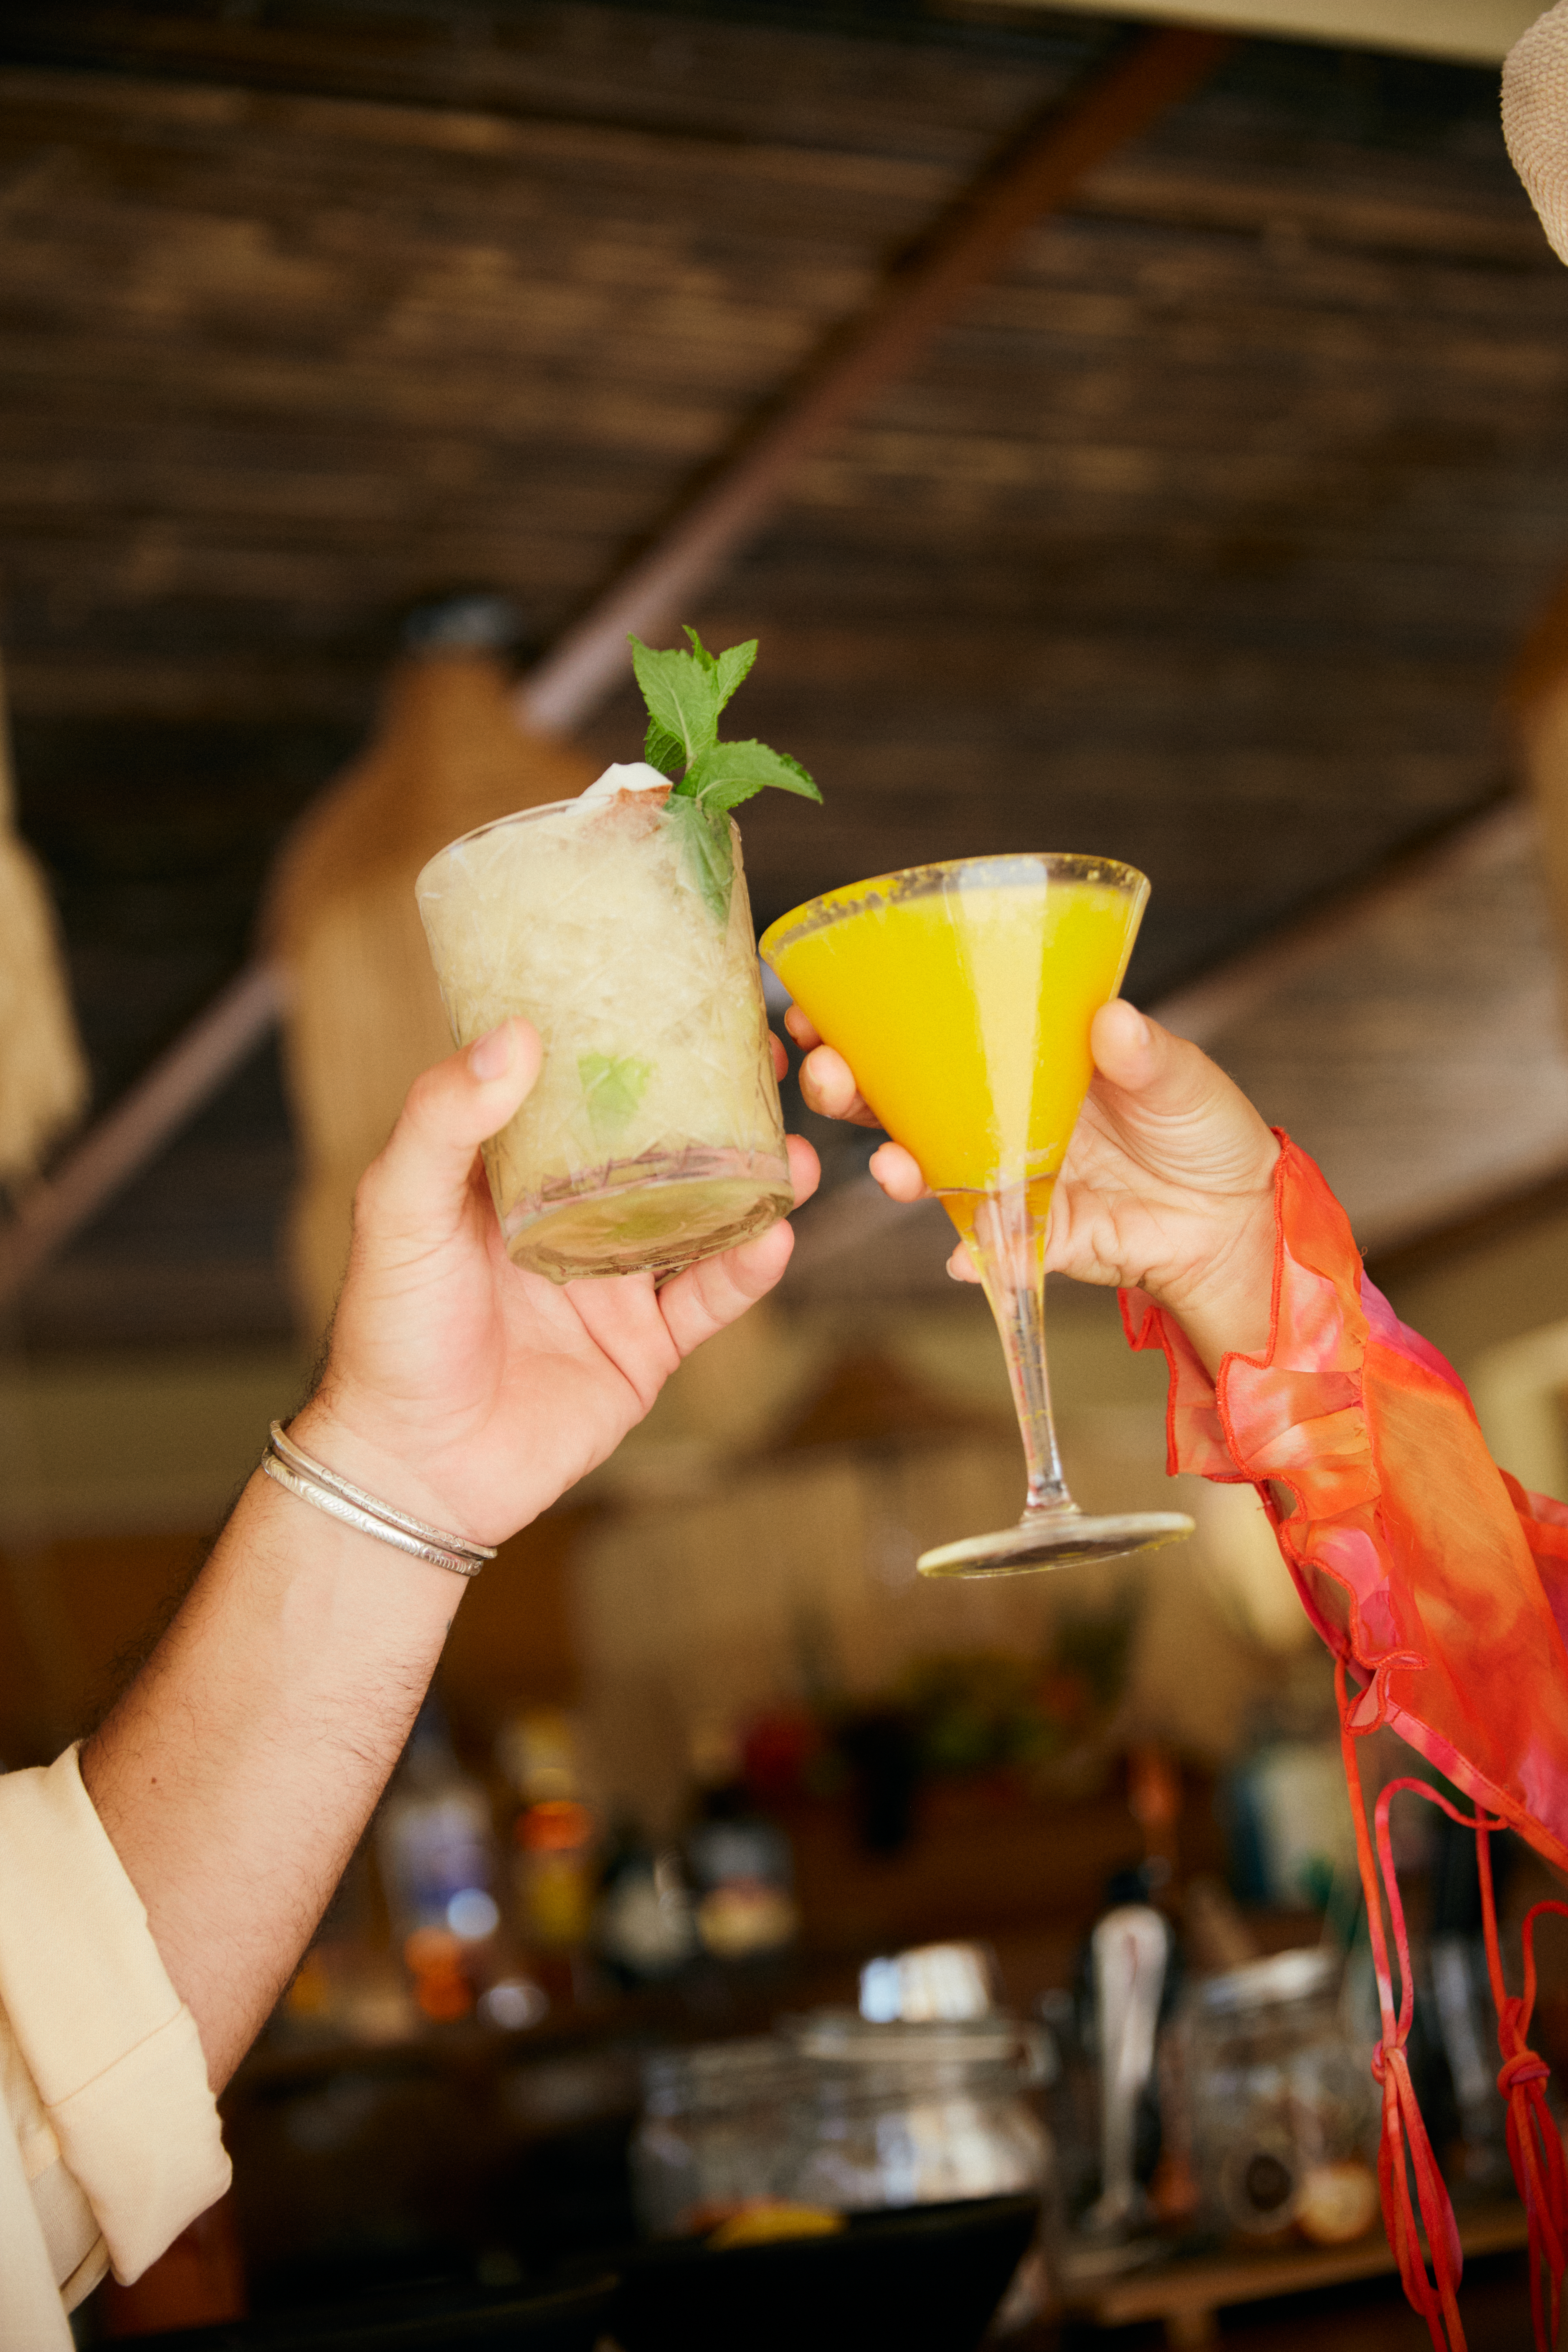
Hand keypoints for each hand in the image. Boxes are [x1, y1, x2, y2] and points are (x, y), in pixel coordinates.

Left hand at [296, 1019, 818, 1542]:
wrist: (412, 1467)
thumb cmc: (388, 1332)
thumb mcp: (397, 1208)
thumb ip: (443, 1121)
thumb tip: (513, 1035)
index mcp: (512, 1174)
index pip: (578, 1090)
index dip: (627, 1043)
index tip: (678, 996)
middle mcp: (572, 1218)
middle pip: (658, 1146)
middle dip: (715, 1106)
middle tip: (766, 1062)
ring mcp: (614, 1282)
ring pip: (701, 1217)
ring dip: (752, 1183)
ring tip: (795, 1148)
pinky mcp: (645, 1348)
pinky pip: (710, 1299)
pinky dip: (746, 1269)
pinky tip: (777, 1233)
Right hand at [788, 996, 1277, 1370]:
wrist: (1237, 1220)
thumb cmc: (1204, 1129)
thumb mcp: (1181, 1076)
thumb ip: (1145, 1053)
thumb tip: (1113, 1020)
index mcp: (1020, 1060)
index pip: (927, 1032)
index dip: (863, 1019)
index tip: (815, 1005)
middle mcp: (998, 1117)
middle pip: (899, 1100)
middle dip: (848, 1087)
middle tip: (825, 1075)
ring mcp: (1008, 1178)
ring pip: (929, 1171)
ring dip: (894, 1168)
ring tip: (889, 1168)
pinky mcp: (1033, 1236)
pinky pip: (988, 1248)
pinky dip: (973, 1256)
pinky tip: (965, 1257)